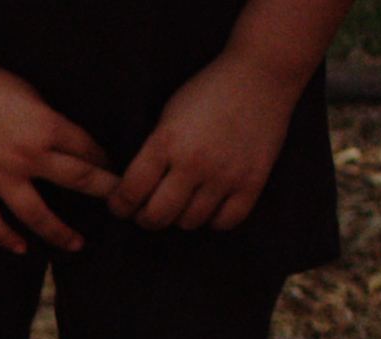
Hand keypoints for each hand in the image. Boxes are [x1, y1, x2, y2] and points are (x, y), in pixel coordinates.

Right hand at [0, 54, 115, 252]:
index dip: (106, 162)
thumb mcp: (29, 95)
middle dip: (105, 192)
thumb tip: (59, 144)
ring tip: (76, 244)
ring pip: (37, 214)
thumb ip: (46, 122)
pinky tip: (21, 248)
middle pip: (79, 180)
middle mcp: (28, 155)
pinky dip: (6, 237)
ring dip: (60, 232)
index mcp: (47, 126)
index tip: (114, 171)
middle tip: (123, 206)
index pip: (89, 150)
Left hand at [105, 49, 301, 229]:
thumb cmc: (208, 91)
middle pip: (156, 217)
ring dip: (180, 217)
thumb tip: (133, 189)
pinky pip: (226, 222)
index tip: (121, 205)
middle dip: (145, 217)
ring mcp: (226, 174)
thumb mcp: (167, 116)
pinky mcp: (254, 181)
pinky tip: (210, 205)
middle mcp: (194, 163)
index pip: (129, 194)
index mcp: (165, 143)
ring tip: (181, 202)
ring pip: (189, 222)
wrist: (261, 74)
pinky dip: (214, 220)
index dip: (119, 206)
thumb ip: (152, 153)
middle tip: (147, 210)